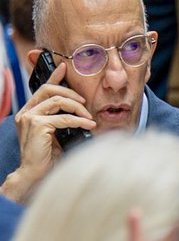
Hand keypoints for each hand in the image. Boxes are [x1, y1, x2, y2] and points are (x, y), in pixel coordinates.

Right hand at [0, 61, 93, 201]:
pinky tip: (89, 125)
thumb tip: (82, 110)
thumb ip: (62, 119)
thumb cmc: (46, 156)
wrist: (34, 174)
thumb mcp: (56, 133)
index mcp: (29, 112)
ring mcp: (29, 118)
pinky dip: (79, 121)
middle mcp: (26, 113)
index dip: (54, 76)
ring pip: (58, 101)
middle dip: (70, 92)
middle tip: (84, 102)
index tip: (65, 67)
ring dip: (77, 107)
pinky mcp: (37, 125)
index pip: (42, 89)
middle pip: (49, 90)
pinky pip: (64, 118)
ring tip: (89, 117)